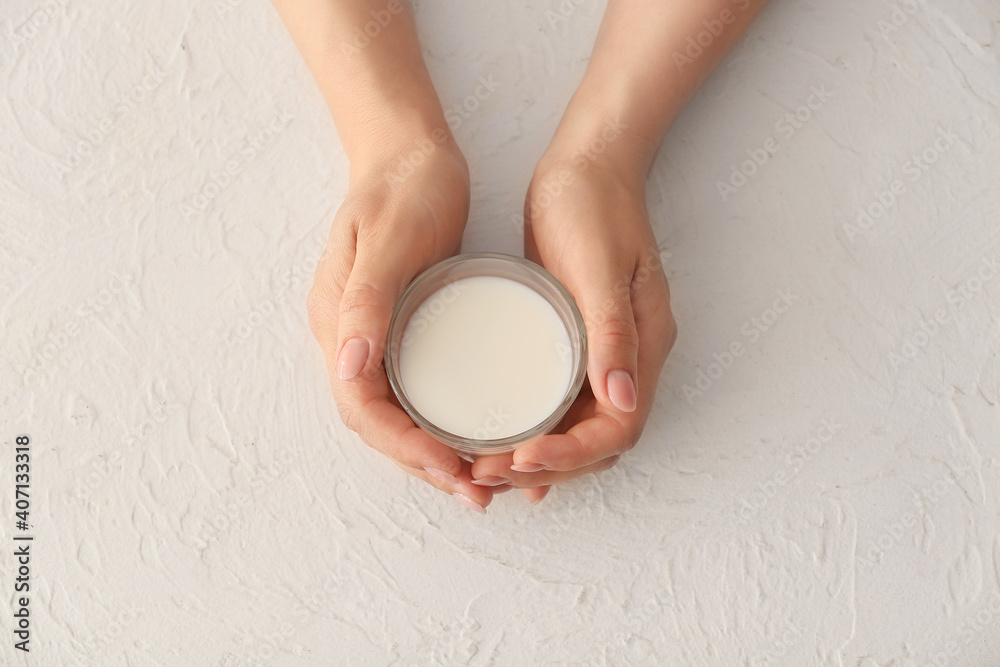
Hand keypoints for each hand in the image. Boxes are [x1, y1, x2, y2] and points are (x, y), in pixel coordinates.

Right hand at [307, 136, 500, 513]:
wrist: (408, 151)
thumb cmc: (403, 187)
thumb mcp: (388, 238)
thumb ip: (366, 301)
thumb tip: (348, 368)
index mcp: (338, 320)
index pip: (361, 406)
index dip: (403, 444)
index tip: (450, 466)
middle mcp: (348, 337)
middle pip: (377, 423)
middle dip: (421, 463)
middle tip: (474, 491)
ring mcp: (372, 335)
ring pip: (394, 414)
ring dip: (430, 453)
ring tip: (477, 481)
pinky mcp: (398, 328)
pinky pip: (411, 392)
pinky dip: (437, 423)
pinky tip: (469, 436)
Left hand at [470, 142, 677, 503]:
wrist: (587, 164)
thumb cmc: (593, 206)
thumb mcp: (600, 267)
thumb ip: (611, 333)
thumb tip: (622, 402)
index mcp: (644, 344)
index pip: (617, 429)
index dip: (571, 455)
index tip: (521, 459)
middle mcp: (629, 360)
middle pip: (597, 443)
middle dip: (548, 468)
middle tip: (488, 476)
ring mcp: (604, 353)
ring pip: (579, 430)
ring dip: (539, 458)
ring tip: (485, 471)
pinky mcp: (578, 341)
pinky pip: (563, 405)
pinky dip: (538, 433)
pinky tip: (505, 446)